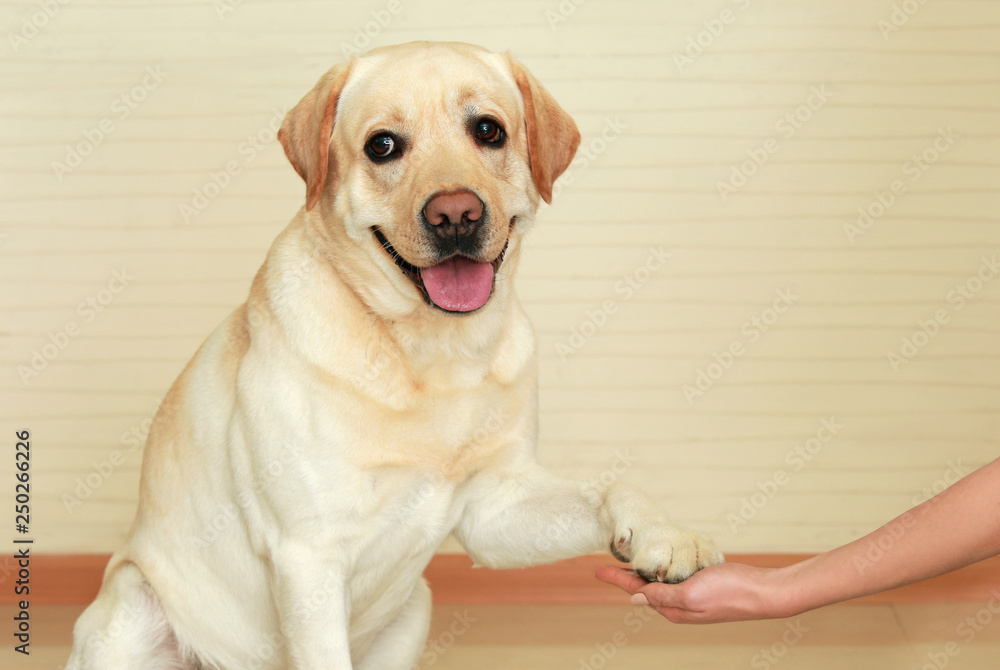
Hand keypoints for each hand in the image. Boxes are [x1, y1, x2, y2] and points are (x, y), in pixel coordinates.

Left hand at [594, 563, 795, 623]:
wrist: (764, 592)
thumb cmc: (730, 593)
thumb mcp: (691, 594)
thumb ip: (662, 595)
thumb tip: (634, 598)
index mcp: (672, 608)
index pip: (636, 591)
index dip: (615, 578)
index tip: (596, 569)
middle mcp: (679, 604)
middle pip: (645, 587)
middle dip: (627, 575)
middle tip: (610, 558)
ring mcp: (692, 596)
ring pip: (661, 582)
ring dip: (646, 571)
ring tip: (631, 558)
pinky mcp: (704, 586)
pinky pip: (678, 577)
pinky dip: (667, 567)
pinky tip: (665, 558)